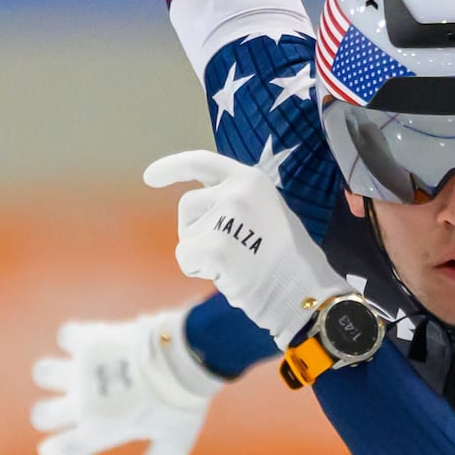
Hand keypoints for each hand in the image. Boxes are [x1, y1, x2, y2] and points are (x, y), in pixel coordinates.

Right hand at [31, 307, 223, 454]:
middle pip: (41, 415)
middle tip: (77, 408)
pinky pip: (67, 335)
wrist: (187, 356)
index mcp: (98, 431)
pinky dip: (75, 339)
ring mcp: (83, 369)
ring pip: (43, 373)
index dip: (55, 453)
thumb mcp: (175, 443)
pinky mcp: (91, 339)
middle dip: (51, 415)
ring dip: (55, 375)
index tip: (63, 448)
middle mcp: (83, 402)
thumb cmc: (181, 402)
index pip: (55, 451)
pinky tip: (93, 343)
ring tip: (81, 373)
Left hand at [162, 149, 348, 343]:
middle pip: (187, 205)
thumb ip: (236, 203)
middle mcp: (237, 191)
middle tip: (225, 252)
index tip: (149, 177)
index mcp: (252, 179)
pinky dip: (198, 270)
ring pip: (186, 235)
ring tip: (234, 263)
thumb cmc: (287, 261)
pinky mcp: (216, 246)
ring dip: (199, 252)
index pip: (202, 163)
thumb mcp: (267, 213)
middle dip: (193, 230)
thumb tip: (200, 209)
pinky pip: (185, 258)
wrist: (305, 292)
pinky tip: (228, 276)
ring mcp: (227, 217)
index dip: (172, 167)